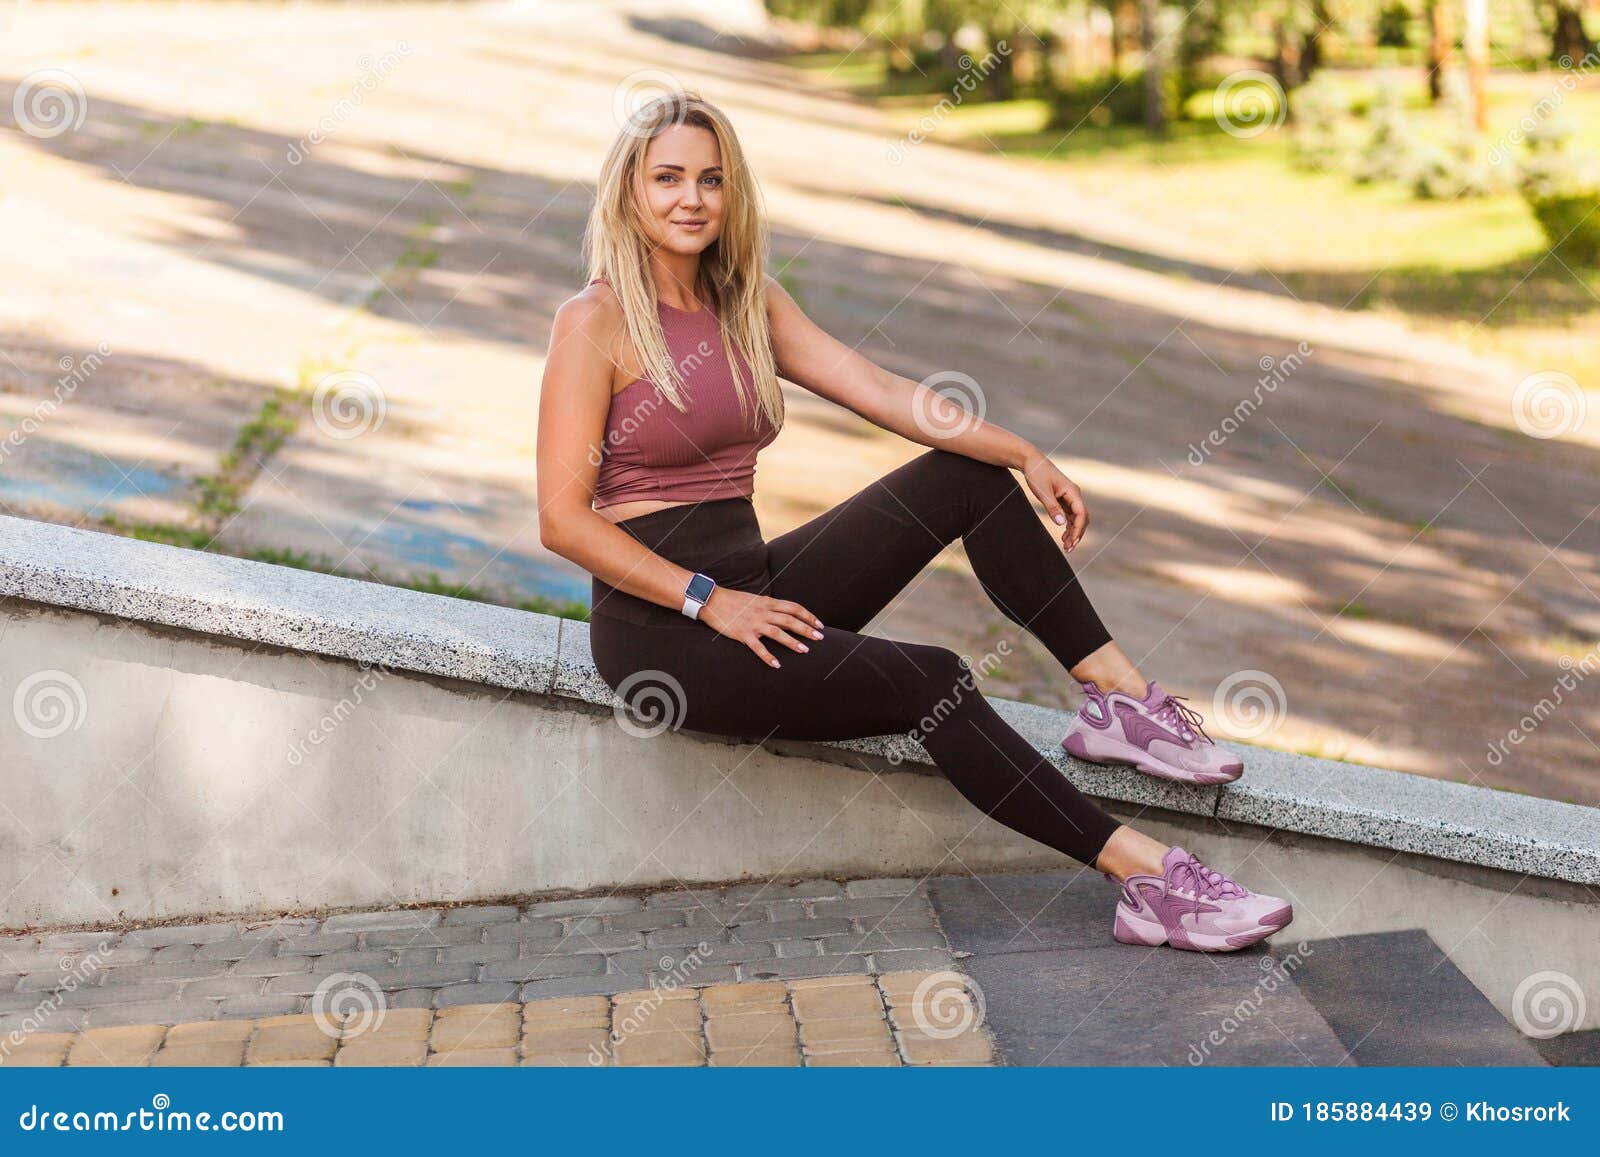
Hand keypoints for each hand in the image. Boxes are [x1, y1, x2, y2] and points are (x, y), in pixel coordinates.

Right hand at [696, 586, 824, 668]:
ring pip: (777, 632)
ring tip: (805, 651)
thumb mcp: (755, 599)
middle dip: (807, 629)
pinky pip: (758, 647)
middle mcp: (763, 612)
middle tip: (820, 637)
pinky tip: (777, 665)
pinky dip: (768, 656)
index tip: (819, 624)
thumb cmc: (734, 600)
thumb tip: (783, 611)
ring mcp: (753, 623)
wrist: (712, 600)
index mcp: (768, 602)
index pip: (793, 608)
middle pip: (790, 620)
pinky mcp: (743, 634)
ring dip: (793, 642)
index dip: (808, 616)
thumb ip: (769, 605)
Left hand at [1020, 448, 1088, 551]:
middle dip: (1077, 534)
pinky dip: (1068, 526)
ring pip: (1077, 518)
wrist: (1031, 462)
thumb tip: (1061, 523)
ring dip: (1073, 532)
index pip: (1081, 514)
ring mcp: (1070, 497)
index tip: (1072, 541)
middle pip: (1082, 518)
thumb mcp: (1042, 492)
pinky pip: (1070, 516)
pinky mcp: (1063, 499)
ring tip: (1066, 546)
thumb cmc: (1037, 474)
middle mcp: (1074, 495)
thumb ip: (1052, 507)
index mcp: (1072, 491)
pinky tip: (1063, 536)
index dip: (1078, 529)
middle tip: (1068, 548)